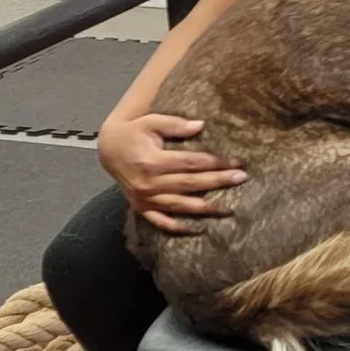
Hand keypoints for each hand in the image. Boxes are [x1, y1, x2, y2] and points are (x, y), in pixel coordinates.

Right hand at [97, 112, 244, 233]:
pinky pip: (162, 222)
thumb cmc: (133, 133)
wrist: (107, 150)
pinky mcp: (141, 208)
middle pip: (190, 184)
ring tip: (229, 207)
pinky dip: (179, 227)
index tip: (237, 162)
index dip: (215, 162)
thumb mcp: (150, 121)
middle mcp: (148, 183)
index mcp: (152, 161)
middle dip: (218, 182)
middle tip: (242, 178)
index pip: (191, 163)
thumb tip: (201, 125)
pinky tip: (199, 229)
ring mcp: (144, 199)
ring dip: (206, 208)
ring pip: (180, 206)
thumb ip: (175, 124)